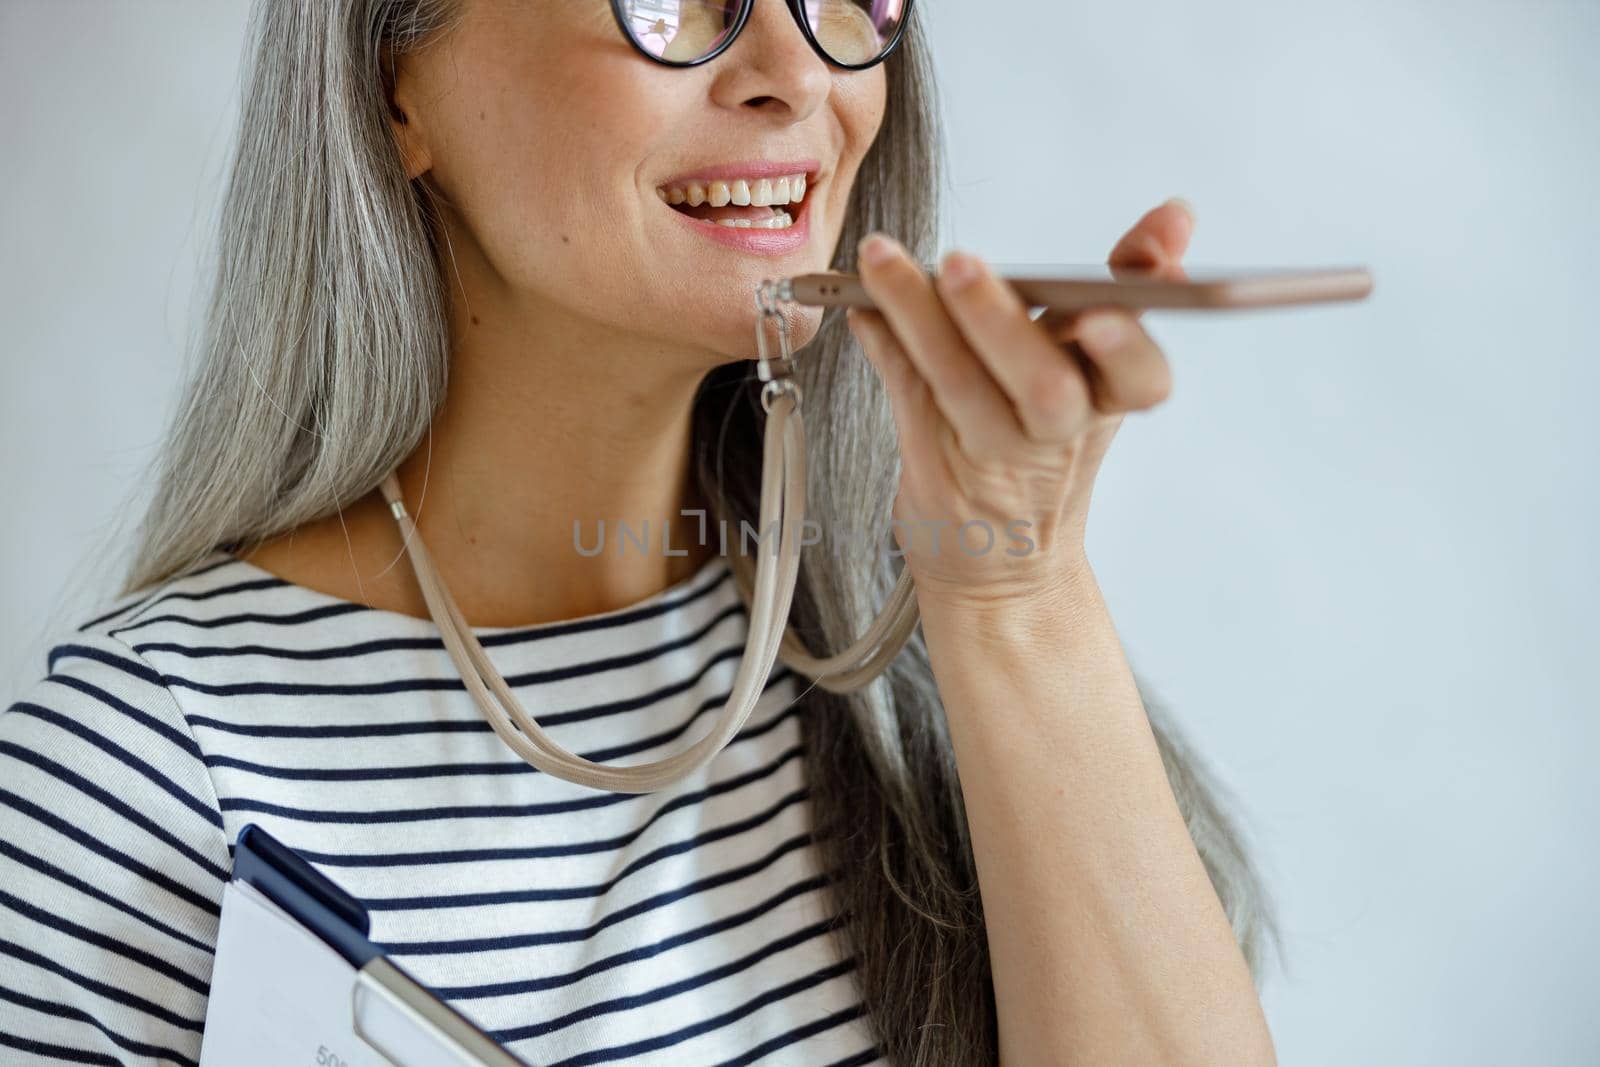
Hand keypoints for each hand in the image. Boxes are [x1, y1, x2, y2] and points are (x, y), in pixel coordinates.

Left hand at [845, 198, 1193, 610]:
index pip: (1142, 380)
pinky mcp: (934, 468)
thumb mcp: (1100, 375)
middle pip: (1044, 388)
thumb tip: (1176, 215)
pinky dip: (880, 336)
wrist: (1000, 567)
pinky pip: (905, 388)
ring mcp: (993, 458)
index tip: (1102, 311)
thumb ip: (1130, 286)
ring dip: (914, 313)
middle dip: (1000, 322)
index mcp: (1109, 404)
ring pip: (957, 383)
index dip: (1127, 346)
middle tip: (962, 264)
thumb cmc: (1049, 450)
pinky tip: (858, 300)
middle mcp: (1056, 438)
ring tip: (880, 258)